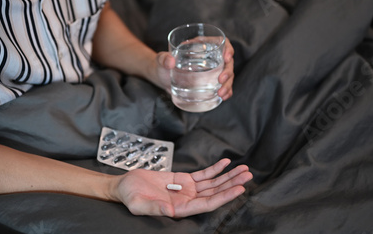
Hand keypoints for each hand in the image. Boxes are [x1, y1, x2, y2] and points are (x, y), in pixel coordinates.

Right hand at [111, 159, 251, 216]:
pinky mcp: (184, 179)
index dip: (224, 197)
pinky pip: (203, 174)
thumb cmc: (130, 197)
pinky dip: (215, 169)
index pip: (208, 204)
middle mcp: (188, 200)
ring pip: (213, 183)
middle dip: (232, 184)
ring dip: (228, 176)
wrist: (125, 186)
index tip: (239, 189)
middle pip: (215, 193)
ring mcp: (187, 190)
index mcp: (180, 209)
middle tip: (248, 175)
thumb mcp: (138, 204)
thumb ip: (154, 208)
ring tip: (244, 169)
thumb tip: (169, 210)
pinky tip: (226, 163)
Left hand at [153, 40, 234, 100]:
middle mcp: (210, 58)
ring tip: (221, 94)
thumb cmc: (162, 65)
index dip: (228, 49)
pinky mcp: (210, 83)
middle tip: (221, 80)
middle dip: (227, 71)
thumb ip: (163, 59)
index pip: (221, 43)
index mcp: (201, 46)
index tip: (227, 57)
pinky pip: (222, 86)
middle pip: (227, 62)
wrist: (162, 79)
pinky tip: (224, 97)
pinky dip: (226, 91)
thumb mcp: (160, 60)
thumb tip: (170, 62)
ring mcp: (212, 71)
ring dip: (228, 84)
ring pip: (227, 75)